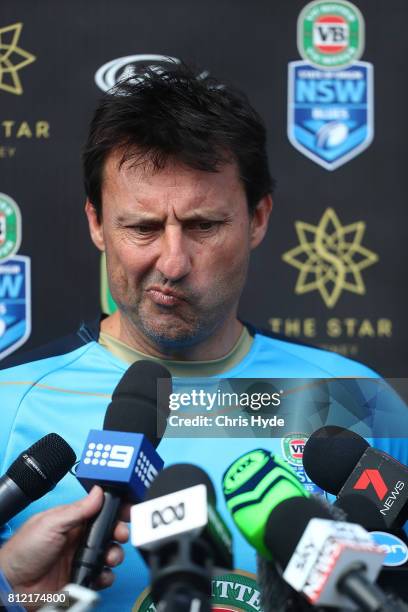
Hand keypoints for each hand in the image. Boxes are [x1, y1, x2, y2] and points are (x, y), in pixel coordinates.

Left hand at [0, 486, 128, 595]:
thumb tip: (98, 492)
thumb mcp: (51, 524)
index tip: (126, 507)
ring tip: (109, 557)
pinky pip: (103, 575)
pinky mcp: (82, 578)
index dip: (114, 508)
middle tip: (120, 533)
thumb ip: (77, 510)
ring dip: (115, 553)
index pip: (99, 509)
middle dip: (119, 531)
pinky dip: (107, 575)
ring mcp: (81, 558)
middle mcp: (79, 538)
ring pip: (109, 552)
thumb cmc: (24, 551)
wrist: (13, 587)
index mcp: (72, 520)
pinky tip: (101, 574)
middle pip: (109, 531)